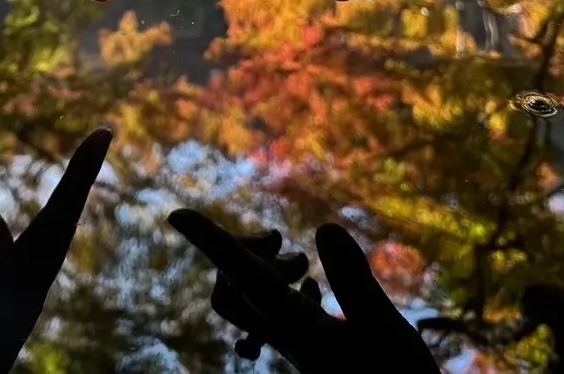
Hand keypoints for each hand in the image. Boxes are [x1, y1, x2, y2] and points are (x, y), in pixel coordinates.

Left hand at [168, 211, 438, 372]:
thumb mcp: (386, 332)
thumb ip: (355, 281)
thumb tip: (322, 227)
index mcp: (296, 330)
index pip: (243, 276)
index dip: (211, 241)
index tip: (177, 214)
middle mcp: (284, 336)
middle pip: (230, 291)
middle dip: (242, 252)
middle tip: (279, 238)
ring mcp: (293, 344)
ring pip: (250, 300)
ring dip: (268, 269)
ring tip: (305, 266)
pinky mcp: (308, 348)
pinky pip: (274, 313)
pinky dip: (286, 290)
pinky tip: (314, 290)